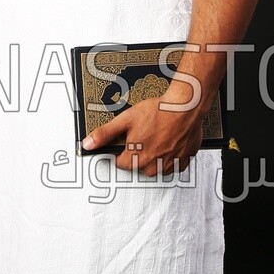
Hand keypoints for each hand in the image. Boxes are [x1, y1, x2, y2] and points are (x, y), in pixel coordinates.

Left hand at [81, 78, 206, 175]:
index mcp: (136, 159)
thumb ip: (104, 134)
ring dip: (155, 155)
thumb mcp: (125, 119)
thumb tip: (88, 144)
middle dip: (139, 153)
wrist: (186, 107)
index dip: (122, 150)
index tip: (127, 141)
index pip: (120, 163)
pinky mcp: (183, 161)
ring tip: (157, 136)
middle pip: (138, 165)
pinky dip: (170, 155)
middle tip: (144, 134)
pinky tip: (169, 140)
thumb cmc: (159, 112)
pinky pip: (172, 164)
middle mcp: (153, 166)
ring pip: (156, 166)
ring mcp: (169, 165)